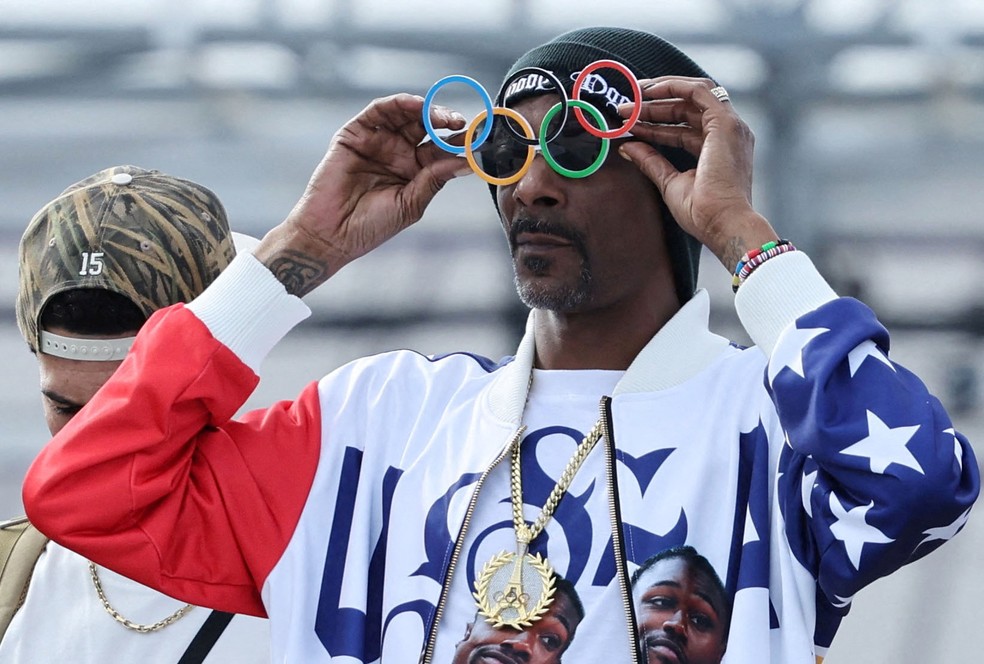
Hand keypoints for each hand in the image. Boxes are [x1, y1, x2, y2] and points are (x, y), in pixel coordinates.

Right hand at [255, 93, 469, 295]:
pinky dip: (398, 104)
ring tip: (443, 116)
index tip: (478, 137)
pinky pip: (379, 112)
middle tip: (463, 123)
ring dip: (426, 110)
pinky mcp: (356, 133)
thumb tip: (468, 161)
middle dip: (446, 122)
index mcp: (415, 171)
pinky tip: (415, 106)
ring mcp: (378, 141)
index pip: (442, 149)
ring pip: (406, 115)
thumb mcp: (411, 203)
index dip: (460, 141)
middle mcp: (399, 152)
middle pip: (427, 127)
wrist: (333, 234)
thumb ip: (435, 178)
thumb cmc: (371, 226)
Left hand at [616, 77, 777, 270]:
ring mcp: (729, 126)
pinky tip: (648, 90)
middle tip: (624, 107)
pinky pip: (699, 91)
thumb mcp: (669, 182)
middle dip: (653, 106)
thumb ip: (650, 161)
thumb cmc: (702, 212)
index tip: (628, 121)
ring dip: (661, 92)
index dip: (654, 123)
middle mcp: (726, 135)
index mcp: (717, 150)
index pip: (683, 128)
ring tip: (633, 94)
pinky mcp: (725, 122)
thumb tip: (626, 146)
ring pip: (693, 94)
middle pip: (686, 109)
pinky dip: (674, 86)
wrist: (722, 223)